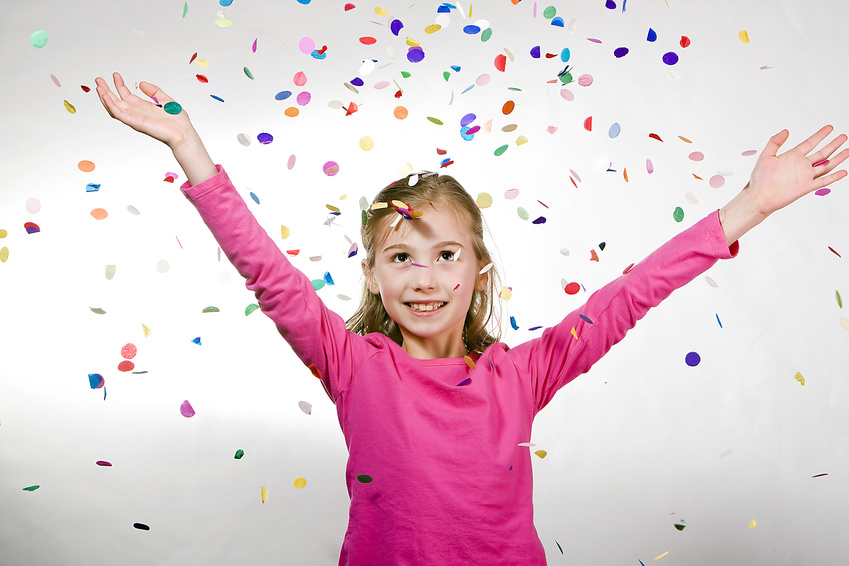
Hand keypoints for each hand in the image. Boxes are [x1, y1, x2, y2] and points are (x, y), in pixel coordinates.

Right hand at [95, 72, 193, 148]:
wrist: (183, 132)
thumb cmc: (177, 120)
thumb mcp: (165, 99)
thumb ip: (153, 91)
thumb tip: (142, 83)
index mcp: (143, 107)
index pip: (126, 94)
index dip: (119, 84)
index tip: (115, 75)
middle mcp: (136, 112)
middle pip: (116, 100)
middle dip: (106, 90)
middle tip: (98, 79)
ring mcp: (134, 118)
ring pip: (114, 107)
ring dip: (104, 97)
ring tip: (98, 86)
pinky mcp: (134, 122)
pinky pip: (119, 114)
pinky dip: (110, 105)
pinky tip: (105, 96)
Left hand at [719, 126, 848, 245]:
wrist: (759, 196)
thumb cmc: (759, 178)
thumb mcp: (766, 156)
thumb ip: (775, 142)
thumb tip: (786, 131)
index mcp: (792, 156)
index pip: (810, 143)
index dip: (820, 135)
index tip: (830, 128)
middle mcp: (801, 165)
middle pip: (822, 153)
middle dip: (833, 145)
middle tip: (843, 136)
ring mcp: (805, 176)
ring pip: (825, 165)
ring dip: (837, 158)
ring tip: (847, 150)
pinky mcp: (806, 187)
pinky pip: (823, 181)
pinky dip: (834, 177)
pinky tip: (843, 171)